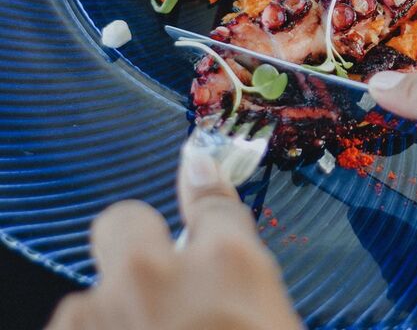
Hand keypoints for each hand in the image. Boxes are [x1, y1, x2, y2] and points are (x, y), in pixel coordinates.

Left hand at [47, 146, 301, 329]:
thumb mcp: (276, 318)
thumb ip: (250, 279)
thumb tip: (237, 259)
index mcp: (230, 264)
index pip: (212, 201)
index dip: (203, 187)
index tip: (196, 166)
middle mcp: (159, 275)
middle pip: (124, 221)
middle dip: (135, 238)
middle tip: (150, 274)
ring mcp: (104, 311)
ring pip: (92, 291)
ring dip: (113, 312)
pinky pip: (76, 325)